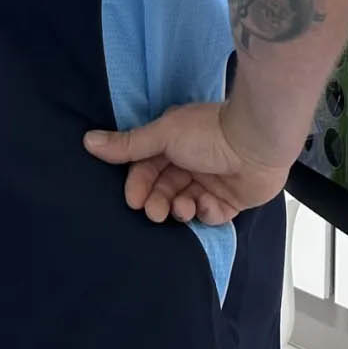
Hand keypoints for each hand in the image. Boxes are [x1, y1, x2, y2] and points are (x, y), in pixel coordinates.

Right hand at [84, 102, 292, 225]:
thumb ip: (130, 144)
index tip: (134, 199)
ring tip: (185, 207)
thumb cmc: (210, 133)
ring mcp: (214, 182)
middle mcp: (194, 163)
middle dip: (157, 202)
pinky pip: (212, 215)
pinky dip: (207, 213)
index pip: (148, 169)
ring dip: (180, 209)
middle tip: (155, 211)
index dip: (138, 185)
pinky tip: (210, 204)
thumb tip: (88, 141)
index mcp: (176, 144)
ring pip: (185, 205)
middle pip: (165, 190)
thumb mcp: (164, 134)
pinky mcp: (233, 200)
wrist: (258, 141)